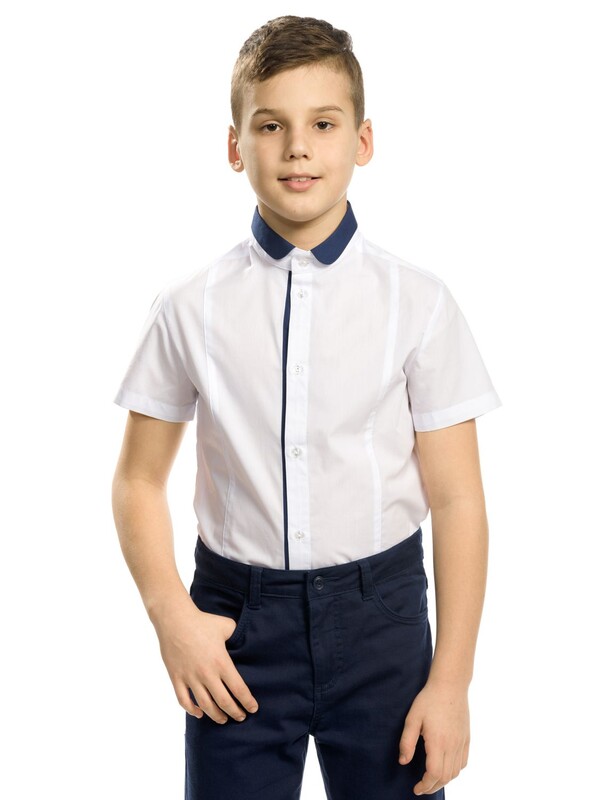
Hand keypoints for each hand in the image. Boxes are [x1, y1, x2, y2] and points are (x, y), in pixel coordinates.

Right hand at [152, 598, 259, 724]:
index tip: (253, 709)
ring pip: (205, 705)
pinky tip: (198, 713)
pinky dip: (191, 710)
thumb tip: (245, 641)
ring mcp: (190, 677)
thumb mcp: (226, 626)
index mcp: (221, 662)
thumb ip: (237, 635)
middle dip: (235, 713)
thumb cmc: (202, 621)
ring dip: (216, 716)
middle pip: (224, 702)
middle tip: (241, 717)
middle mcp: (207, 673)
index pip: (238, 689)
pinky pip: (184, 700)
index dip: (247, 702)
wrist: (175, 619)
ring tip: (223, 719)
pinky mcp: (176, 678)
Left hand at [398, 680, 469, 794]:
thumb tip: (403, 762)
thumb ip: (407, 742)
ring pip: (456, 772)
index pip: (434, 774)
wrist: (450, 685)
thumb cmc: (429, 699)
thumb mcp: (412, 718)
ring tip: (431, 780)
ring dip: (443, 780)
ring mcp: (462, 742)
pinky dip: (455, 771)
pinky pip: (463, 762)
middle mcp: (452, 745)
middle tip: (421, 787)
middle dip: (432, 786)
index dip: (425, 786)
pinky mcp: (466, 738)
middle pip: (445, 777)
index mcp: (438, 742)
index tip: (416, 789)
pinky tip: (446, 768)